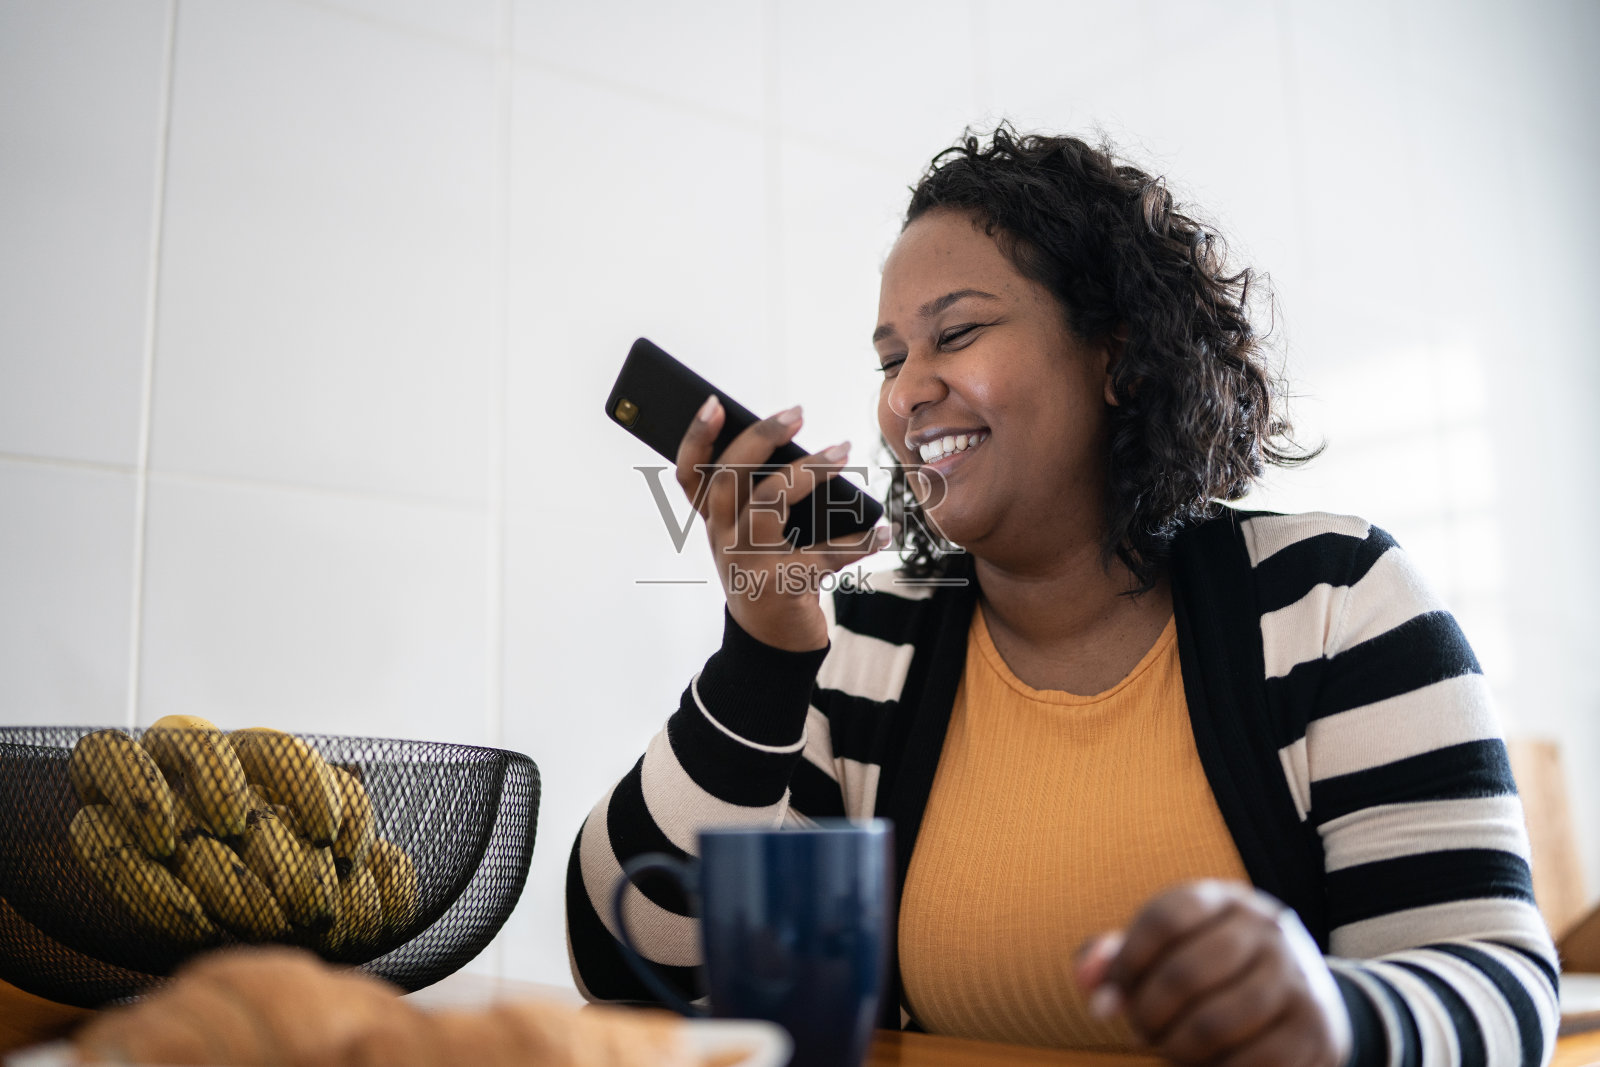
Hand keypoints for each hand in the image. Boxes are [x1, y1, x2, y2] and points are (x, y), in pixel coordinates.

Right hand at [676, 395, 886, 651]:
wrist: (771, 646)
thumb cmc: (768, 577)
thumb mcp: (751, 540)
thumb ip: (759, 502)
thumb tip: (801, 452)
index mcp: (713, 524)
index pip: (689, 474)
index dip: (696, 437)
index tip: (714, 402)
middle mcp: (723, 540)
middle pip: (729, 476)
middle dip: (761, 436)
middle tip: (798, 411)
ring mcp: (747, 563)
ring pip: (770, 499)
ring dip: (810, 470)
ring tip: (843, 449)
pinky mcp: (780, 584)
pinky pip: (824, 552)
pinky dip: (860, 540)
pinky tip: (883, 530)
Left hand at [1074, 881, 1350, 1066]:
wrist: (1308, 1004)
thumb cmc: (1215, 975)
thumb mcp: (1170, 952)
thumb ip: (1119, 959)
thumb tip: (1087, 981)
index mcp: (1226, 899)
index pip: (1165, 918)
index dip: (1126, 963)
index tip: (1114, 993)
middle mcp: (1267, 930)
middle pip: (1184, 973)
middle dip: (1147, 1013)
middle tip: (1141, 1030)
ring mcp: (1296, 977)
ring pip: (1214, 1022)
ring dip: (1176, 1047)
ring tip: (1169, 1048)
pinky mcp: (1314, 1028)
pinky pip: (1252, 1061)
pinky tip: (1208, 1063)